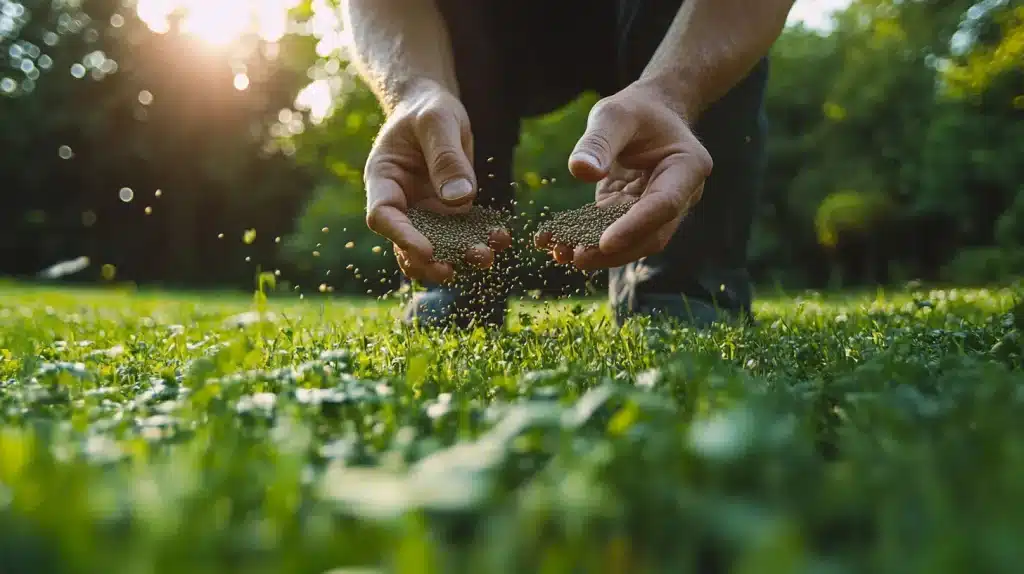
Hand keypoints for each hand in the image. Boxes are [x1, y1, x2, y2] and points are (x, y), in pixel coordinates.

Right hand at [364, 80, 511, 282]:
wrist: (434, 107)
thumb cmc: (428, 108)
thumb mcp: (438, 122)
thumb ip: (446, 158)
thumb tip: (460, 199)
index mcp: (383, 178)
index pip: (383, 215)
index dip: (401, 237)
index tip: (427, 251)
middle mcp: (400, 201)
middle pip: (405, 242)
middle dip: (429, 261)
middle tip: (452, 272)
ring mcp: (423, 209)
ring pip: (435, 244)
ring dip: (457, 256)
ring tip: (485, 257)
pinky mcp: (447, 211)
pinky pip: (460, 231)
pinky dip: (478, 238)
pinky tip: (500, 238)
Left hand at [535, 83, 712, 269]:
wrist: (648, 113)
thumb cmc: (636, 109)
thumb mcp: (614, 114)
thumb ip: (598, 141)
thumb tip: (580, 171)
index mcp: (687, 167)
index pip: (663, 204)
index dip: (634, 226)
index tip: (604, 243)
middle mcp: (680, 195)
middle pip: (652, 234)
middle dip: (614, 251)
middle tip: (576, 258)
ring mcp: (659, 209)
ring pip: (634, 242)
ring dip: (599, 253)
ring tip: (561, 254)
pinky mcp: (635, 214)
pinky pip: (615, 233)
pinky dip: (588, 241)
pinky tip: (559, 244)